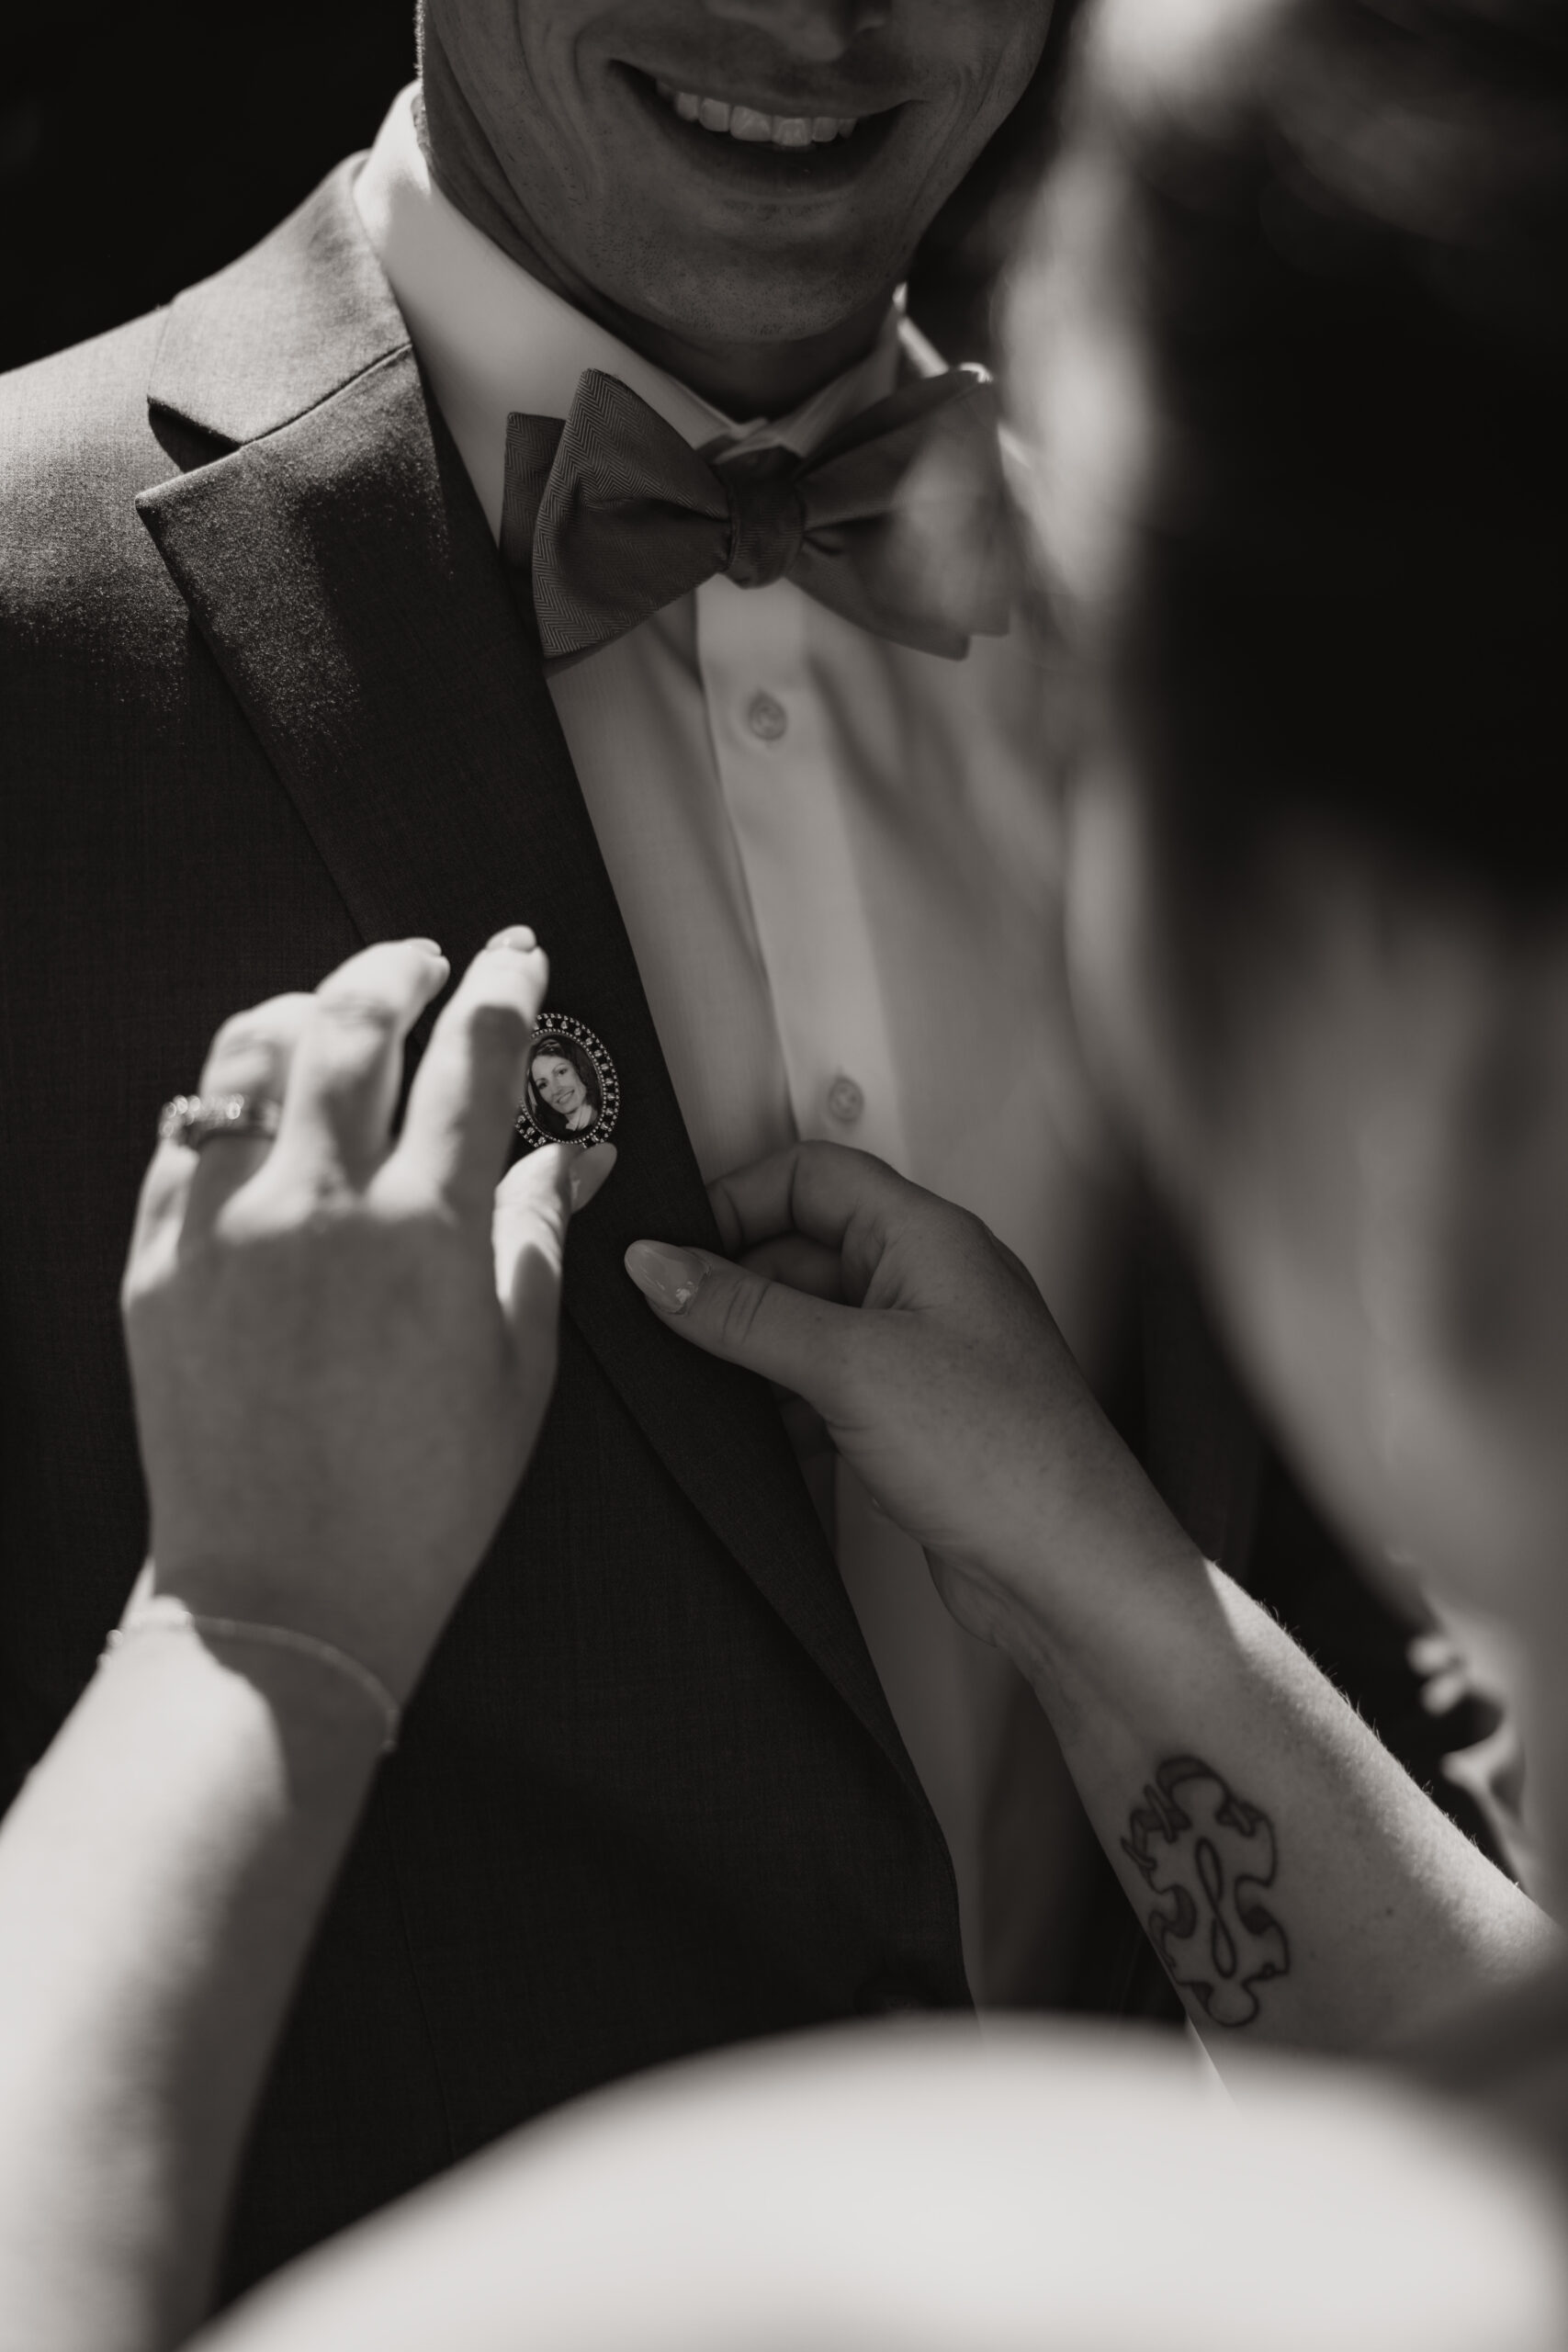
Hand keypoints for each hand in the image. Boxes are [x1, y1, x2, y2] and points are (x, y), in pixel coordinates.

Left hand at [122, 929, 614, 1701]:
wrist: (282, 1592)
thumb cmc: (417, 1500)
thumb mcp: (519, 1367)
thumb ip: (535, 1237)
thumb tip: (566, 1158)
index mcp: (427, 1231)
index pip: (475, 1055)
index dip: (506, 986)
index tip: (517, 958)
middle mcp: (318, 1207)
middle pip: (356, 1018)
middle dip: (401, 965)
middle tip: (427, 958)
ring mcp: (223, 1228)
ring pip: (250, 1052)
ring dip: (305, 1008)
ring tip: (335, 1009)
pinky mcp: (157, 1262)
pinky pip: (182, 1133)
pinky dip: (228, 1094)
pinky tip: (258, 1101)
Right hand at [624, 1143, 1177, 1665]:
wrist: (1067, 1570)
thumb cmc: (1008, 1458)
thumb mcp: (850, 1365)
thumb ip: (745, 1312)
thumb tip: (660, 1267)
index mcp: (929, 1238)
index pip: (812, 1176)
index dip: (735, 1201)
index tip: (672, 1250)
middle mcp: (930, 1285)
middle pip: (803, 1250)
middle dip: (734, 1286)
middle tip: (668, 1324)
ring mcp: (922, 1354)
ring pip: (809, 1326)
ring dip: (754, 1353)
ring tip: (702, 1386)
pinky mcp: (912, 1420)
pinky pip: (825, 1388)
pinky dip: (782, 1407)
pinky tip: (753, 1439)